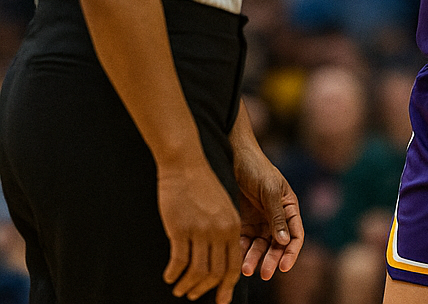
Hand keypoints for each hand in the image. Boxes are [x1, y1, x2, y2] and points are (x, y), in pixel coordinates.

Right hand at [158, 159, 241, 303]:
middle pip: (215, 273)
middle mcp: (221, 230)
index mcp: (233, 225)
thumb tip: (221, 257)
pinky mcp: (182, 228)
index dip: (226, 286)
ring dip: (187, 286)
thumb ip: (224, 230)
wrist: (186, 164)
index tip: (221, 300)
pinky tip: (168, 276)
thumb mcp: (222, 207)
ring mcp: (201, 230)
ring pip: (197, 272)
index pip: (233, 265)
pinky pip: (179, 262)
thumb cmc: (202, 185)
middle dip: (204, 290)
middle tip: (192, 296)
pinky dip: (173, 274)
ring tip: (178, 289)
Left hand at [234, 147, 303, 280]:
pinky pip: (245, 241)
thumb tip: (285, 241)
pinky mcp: (245, 222)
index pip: (295, 234)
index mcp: (289, 207)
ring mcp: (261, 220)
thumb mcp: (269, 190)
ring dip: (254, 258)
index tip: (283, 266)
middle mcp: (277, 217)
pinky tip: (235, 256)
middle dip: (271, 260)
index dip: (291, 252)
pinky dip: (241, 250)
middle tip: (264, 274)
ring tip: (245, 269)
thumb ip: (277, 215)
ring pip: (261, 246)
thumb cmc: (257, 168)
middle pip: (278, 245)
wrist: (235, 157)